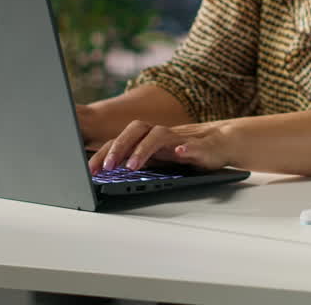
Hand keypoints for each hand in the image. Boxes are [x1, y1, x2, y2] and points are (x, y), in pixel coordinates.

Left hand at [88, 119, 235, 173]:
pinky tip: (181, 154)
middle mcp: (159, 135)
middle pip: (134, 131)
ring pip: (158, 135)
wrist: (221, 144)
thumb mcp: (157, 162)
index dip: (103, 154)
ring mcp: (179, 138)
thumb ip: (135, 164)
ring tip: (133, 166)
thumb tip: (105, 178)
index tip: (90, 171)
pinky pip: (192, 145)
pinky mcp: (201, 145)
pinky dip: (187, 148)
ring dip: (143, 149)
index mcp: (146, 140)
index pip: (119, 142)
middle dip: (118, 148)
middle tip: (107, 168)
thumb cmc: (185, 154)